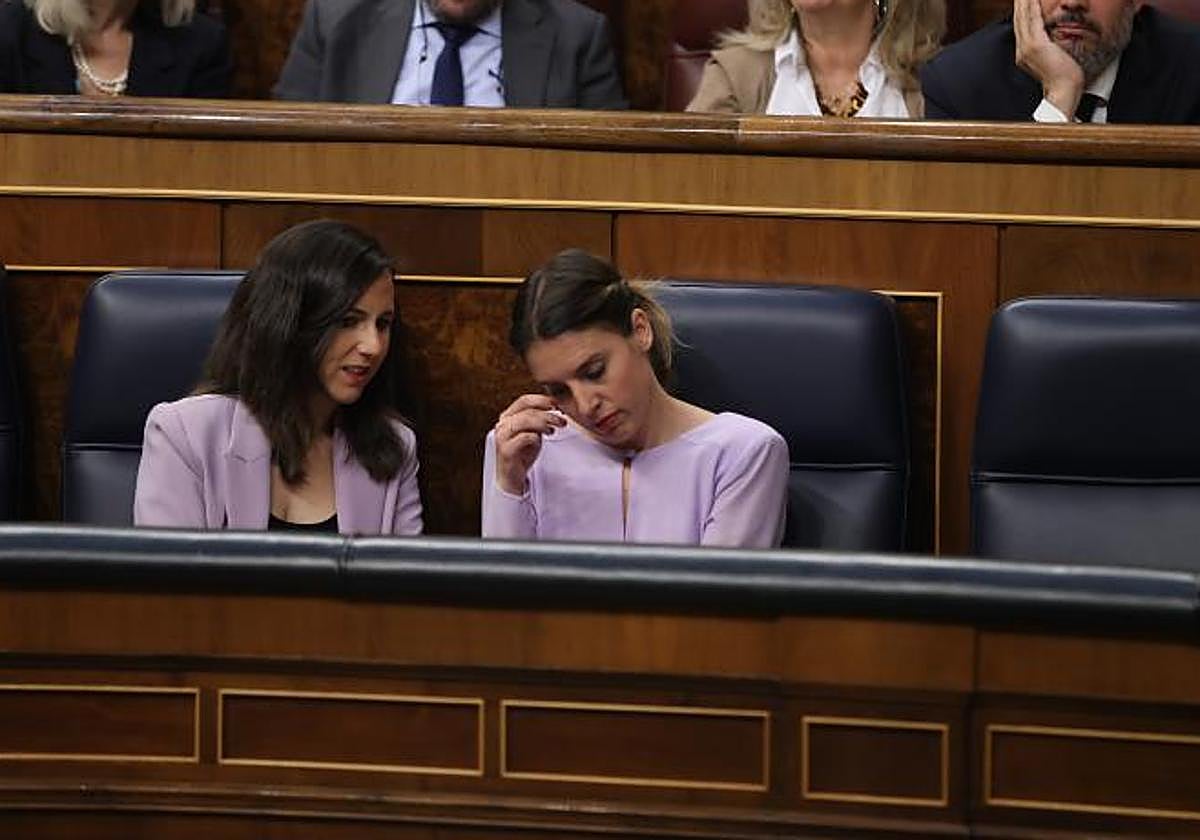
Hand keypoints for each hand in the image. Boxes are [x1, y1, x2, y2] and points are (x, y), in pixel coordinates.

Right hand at [493, 394, 566, 495]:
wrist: (512, 477)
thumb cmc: (523, 453)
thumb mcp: (533, 432)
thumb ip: (538, 420)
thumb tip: (555, 407)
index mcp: (507, 417)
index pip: (524, 401)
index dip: (541, 400)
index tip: (557, 405)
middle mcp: (502, 424)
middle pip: (527, 410)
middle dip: (547, 414)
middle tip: (562, 421)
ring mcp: (502, 437)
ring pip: (524, 421)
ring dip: (543, 423)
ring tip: (553, 430)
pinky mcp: (506, 450)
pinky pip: (524, 437)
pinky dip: (535, 437)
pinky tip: (540, 441)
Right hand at [1013, 0, 1084, 116]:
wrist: (1063, 90)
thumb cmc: (1063, 78)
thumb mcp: (1054, 60)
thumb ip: (1050, 49)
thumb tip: (1055, 41)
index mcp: (1024, 53)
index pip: (1022, 26)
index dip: (1022, 10)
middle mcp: (1022, 49)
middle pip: (1019, 18)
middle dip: (1020, 2)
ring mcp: (1027, 47)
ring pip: (1023, 17)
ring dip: (1023, 1)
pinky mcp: (1035, 45)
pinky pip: (1032, 20)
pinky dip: (1031, 6)